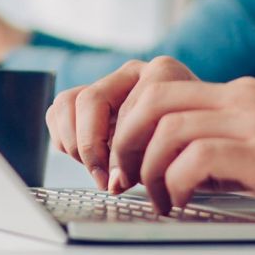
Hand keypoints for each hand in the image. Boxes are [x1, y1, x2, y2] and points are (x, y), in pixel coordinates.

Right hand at [45, 57, 198, 189]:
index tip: (126, 180)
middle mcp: (133, 72)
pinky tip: (87, 158)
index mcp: (163, 73)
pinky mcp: (88, 98)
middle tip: (104, 178)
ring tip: (96, 168)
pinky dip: (64, 139)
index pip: (127, 107)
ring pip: (68, 102)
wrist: (196, 140)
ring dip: (76, 143)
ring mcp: (109, 82)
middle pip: (91, 99)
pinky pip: (58, 111)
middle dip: (91, 146)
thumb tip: (114, 183)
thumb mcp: (183, 152)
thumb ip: (152, 160)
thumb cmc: (192, 146)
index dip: (123, 149)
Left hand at [109, 73, 254, 226]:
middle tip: (127, 175)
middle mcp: (243, 99)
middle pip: (154, 99)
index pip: (165, 89)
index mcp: (243, 95)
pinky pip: (196, 159)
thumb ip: (236, 138)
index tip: (131, 157)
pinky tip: (182, 201)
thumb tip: (191, 159)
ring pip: (168, 129)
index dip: (135, 123)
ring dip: (148, 168)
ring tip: (157, 197)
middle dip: (126, 139)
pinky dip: (176, 183)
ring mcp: (254, 123)